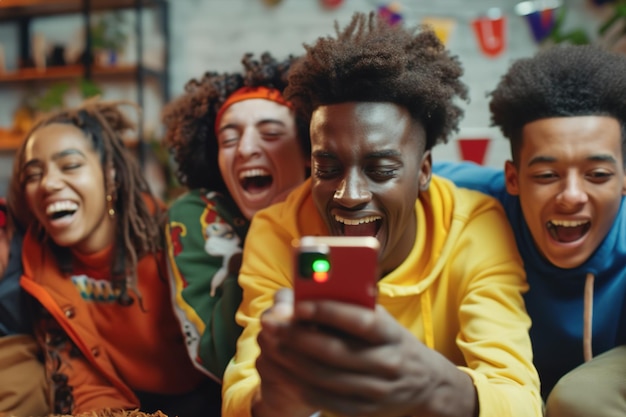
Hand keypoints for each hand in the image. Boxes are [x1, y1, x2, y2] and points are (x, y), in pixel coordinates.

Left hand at [255, 289, 475, 416]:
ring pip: (325, 377)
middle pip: (336, 352)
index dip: (329, 312)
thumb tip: (312, 291)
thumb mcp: (384, 322)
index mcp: (393, 335)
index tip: (299, 304)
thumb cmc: (394, 342)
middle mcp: (388, 364)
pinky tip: (285, 369)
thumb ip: (355, 308)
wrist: (426, 384)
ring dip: (293, 361)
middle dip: (299, 337)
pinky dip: (301, 383)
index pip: (361, 322)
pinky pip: (326, 399)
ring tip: (273, 345)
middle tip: (272, 325)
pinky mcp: (364, 410)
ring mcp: (376, 392)